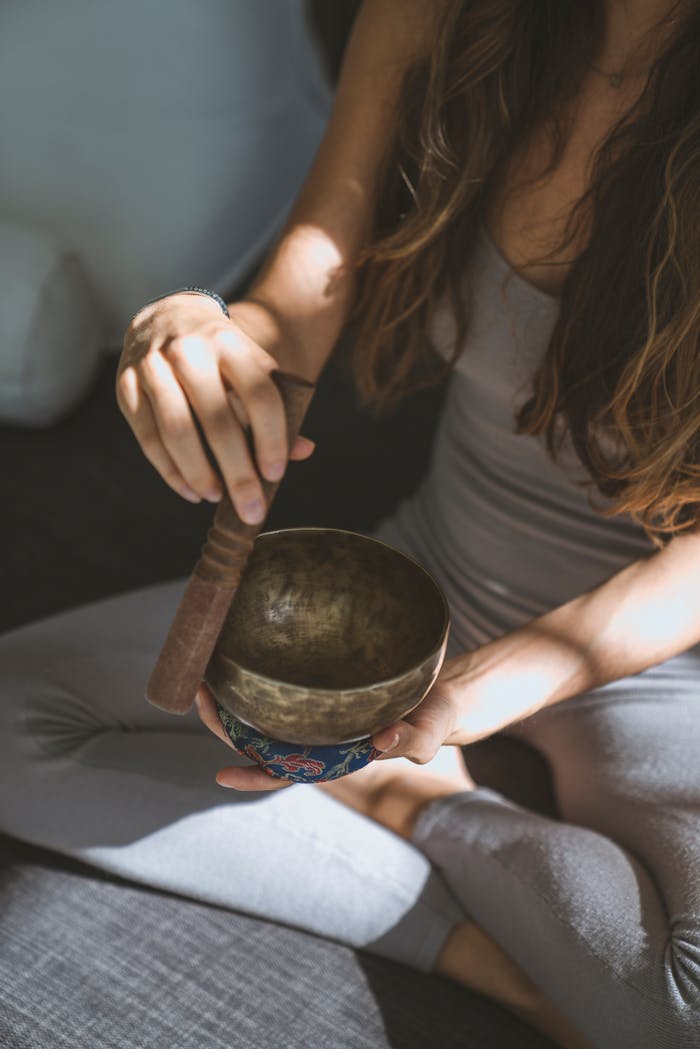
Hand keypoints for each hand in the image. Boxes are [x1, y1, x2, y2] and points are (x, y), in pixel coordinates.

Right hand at [117, 293, 314, 523]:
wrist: (169, 317)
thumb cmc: (222, 355)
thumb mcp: (253, 367)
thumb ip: (278, 407)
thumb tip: (304, 451)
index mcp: (231, 344)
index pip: (259, 395)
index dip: (271, 438)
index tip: (275, 474)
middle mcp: (189, 351)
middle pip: (217, 420)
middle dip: (237, 472)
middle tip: (251, 508)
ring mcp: (153, 366)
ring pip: (176, 431)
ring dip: (199, 473)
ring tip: (216, 497)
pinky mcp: (126, 385)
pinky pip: (147, 437)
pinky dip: (169, 471)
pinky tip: (189, 490)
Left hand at [194, 673, 463, 792]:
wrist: (440, 692)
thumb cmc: (433, 719)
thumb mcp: (428, 733)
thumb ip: (410, 741)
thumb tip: (382, 740)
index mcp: (336, 758)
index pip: (288, 774)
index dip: (254, 777)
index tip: (221, 775)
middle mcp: (318, 738)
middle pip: (261, 740)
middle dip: (226, 723)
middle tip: (200, 694)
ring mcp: (315, 713)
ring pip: (262, 713)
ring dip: (232, 698)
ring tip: (205, 672)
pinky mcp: (320, 690)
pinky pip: (281, 687)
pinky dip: (257, 677)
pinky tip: (239, 656)